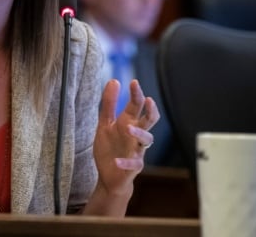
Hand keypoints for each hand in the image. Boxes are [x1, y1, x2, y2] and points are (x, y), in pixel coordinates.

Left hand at [93, 79, 159, 195]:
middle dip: (150, 110)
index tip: (134, 82)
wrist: (109, 175)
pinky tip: (117, 161)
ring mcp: (137, 150)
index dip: (137, 94)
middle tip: (147, 100)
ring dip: (139, 133)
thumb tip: (114, 81)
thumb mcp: (105, 124)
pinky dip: (126, 162)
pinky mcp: (134, 167)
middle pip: (149, 120)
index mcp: (128, 122)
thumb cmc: (110, 148)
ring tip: (128, 128)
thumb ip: (109, 104)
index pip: (136, 105)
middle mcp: (136, 135)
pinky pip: (134, 163)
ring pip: (147, 139)